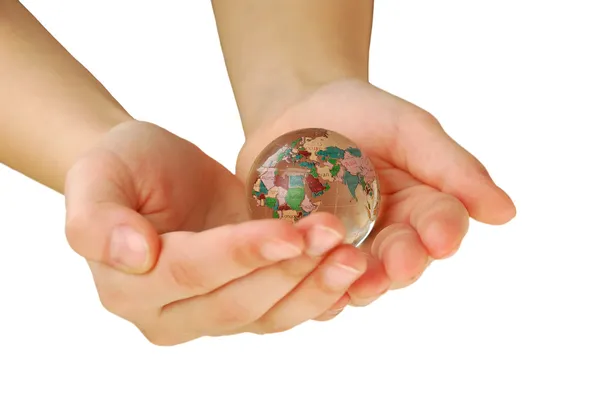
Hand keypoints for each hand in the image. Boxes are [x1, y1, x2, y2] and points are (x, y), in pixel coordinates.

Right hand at [64, 120, 366, 343]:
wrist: (154, 172)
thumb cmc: (125, 166)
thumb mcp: (97, 174)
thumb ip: (96, 218)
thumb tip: (134, 255)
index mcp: (129, 288)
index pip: (192, 273)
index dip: (242, 254)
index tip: (290, 232)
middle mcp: (169, 315)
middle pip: (237, 302)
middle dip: (289, 270)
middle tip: (335, 235)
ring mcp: (210, 315)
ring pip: (267, 316)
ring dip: (313, 288)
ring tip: (353, 256)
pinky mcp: (245, 304)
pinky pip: (284, 311)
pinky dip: (319, 296)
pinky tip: (350, 273)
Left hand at [236, 78, 515, 304]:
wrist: (293, 111)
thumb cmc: (357, 113)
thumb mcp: (407, 129)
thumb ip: (452, 167)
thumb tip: (506, 212)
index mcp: (420, 205)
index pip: (441, 223)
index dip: (443, 232)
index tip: (442, 238)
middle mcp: (389, 234)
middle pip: (402, 260)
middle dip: (403, 264)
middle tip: (401, 267)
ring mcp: (347, 249)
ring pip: (359, 278)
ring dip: (360, 281)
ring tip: (359, 279)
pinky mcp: (306, 257)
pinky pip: (312, 279)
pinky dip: (313, 283)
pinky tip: (310, 282)